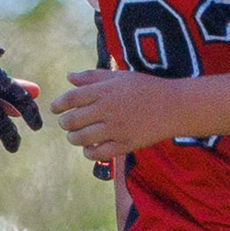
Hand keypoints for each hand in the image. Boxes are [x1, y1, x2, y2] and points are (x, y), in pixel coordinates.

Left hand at [56, 67, 189, 160]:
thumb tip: (69, 77)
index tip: (55, 108)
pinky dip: (88, 152)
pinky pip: (98, 153)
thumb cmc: (147, 88)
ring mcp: (116, 129)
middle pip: (73, 120)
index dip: (58, 104)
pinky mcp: (125, 145)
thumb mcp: (120, 76)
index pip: (71, 98)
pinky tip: (90, 148)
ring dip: (74, 138)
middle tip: (67, 124)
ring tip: (76, 136)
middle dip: (65, 123)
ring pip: (82, 138)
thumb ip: (93, 77)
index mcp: (105, 91)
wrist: (175, 106)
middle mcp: (108, 109)